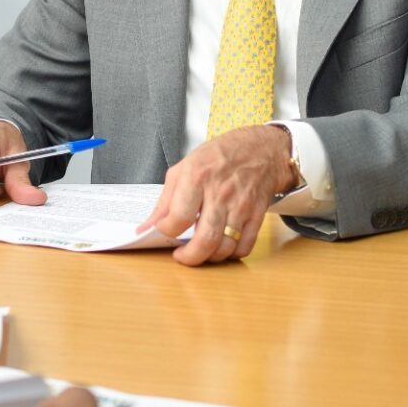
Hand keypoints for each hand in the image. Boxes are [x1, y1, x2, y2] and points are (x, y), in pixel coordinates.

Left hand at [138, 124, 294, 265]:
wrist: (260, 148)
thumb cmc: (218, 157)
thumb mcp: (184, 168)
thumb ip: (164, 200)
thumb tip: (147, 227)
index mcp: (197, 177)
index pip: (178, 217)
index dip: (166, 231)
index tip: (163, 232)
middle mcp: (220, 193)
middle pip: (205, 239)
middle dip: (189, 257)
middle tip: (181, 256)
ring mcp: (241, 205)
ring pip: (225, 247)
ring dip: (209, 257)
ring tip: (200, 251)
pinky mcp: (257, 215)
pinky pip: (244, 246)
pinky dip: (231, 254)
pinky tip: (221, 246)